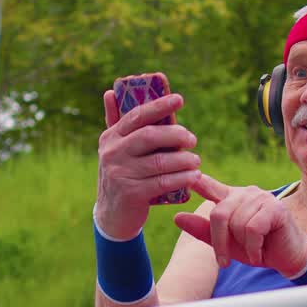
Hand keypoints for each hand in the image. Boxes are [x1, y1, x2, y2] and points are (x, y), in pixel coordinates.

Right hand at [95, 89, 201, 239]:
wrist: (112, 215)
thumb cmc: (121, 175)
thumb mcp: (114, 149)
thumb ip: (114, 121)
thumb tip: (110, 92)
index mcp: (111, 137)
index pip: (137, 115)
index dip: (159, 106)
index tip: (180, 100)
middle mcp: (112, 153)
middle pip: (149, 136)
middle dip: (176, 135)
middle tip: (193, 139)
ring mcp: (120, 173)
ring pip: (159, 161)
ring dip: (183, 160)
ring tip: (196, 161)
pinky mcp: (131, 193)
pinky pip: (162, 182)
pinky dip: (181, 179)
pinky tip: (194, 177)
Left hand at [173, 173, 306, 275]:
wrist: (288, 259)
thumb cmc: (256, 249)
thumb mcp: (226, 243)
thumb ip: (203, 230)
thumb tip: (177, 216)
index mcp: (232, 198)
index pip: (210, 186)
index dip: (198, 181)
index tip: (186, 174)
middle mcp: (246, 193)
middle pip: (219, 214)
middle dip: (219, 242)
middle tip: (225, 261)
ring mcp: (262, 198)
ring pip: (237, 223)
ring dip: (242, 246)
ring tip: (252, 251)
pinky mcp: (275, 208)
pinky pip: (252, 229)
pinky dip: (253, 247)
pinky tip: (260, 251)